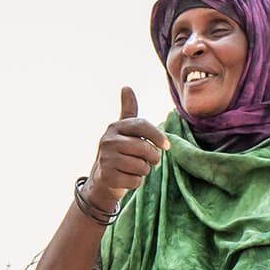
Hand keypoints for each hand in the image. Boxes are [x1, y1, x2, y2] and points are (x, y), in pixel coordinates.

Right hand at [85, 87, 169, 209]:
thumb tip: (126, 86)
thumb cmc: (119, 151)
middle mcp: (108, 140)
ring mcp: (106, 158)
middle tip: (151, 160)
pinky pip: (135, 181)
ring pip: (141, 166)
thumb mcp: (123, 130)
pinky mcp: (108, 176)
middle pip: (144, 148)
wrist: (102, 178)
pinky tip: (127, 178)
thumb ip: (128, 110)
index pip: (141, 126)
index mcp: (115, 127)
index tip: (167, 146)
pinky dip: (136, 182)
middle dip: (153, 157)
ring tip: (136, 169)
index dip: (157, 135)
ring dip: (144, 171)